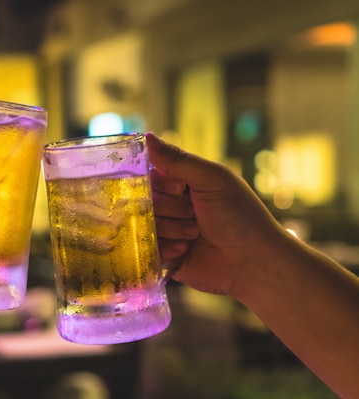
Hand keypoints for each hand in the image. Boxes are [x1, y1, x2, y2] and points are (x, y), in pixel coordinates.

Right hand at [147, 132, 287, 296]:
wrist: (253, 260)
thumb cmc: (240, 215)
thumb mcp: (212, 179)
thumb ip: (177, 159)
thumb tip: (146, 136)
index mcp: (182, 183)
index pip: (150, 176)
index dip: (162, 184)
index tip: (181, 189)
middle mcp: (172, 206)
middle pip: (145, 201)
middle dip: (170, 209)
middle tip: (194, 215)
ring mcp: (167, 231)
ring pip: (145, 225)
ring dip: (172, 229)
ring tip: (195, 234)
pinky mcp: (164, 256)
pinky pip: (147, 248)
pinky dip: (167, 249)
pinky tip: (187, 250)